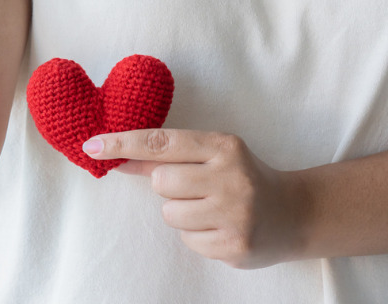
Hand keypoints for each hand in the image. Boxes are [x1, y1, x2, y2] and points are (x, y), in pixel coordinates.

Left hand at [82, 129, 307, 268]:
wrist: (295, 214)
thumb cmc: (241, 177)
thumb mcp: (212, 155)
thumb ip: (167, 155)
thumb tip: (115, 155)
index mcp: (223, 146)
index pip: (160, 142)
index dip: (122, 143)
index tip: (92, 146)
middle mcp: (231, 177)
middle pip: (160, 182)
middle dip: (169, 187)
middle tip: (197, 189)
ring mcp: (235, 213)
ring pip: (169, 214)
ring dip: (181, 214)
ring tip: (211, 209)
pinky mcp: (235, 245)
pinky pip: (187, 240)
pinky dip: (197, 235)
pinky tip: (220, 228)